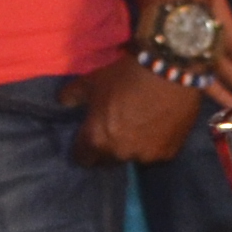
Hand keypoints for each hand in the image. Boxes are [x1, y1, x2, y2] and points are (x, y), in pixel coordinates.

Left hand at [65, 59, 203, 168]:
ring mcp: (146, 156)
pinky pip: (156, 153)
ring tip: (140, 125)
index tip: (88, 137)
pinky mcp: (168, 153)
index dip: (83, 148)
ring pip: (133, 158)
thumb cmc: (125, 75)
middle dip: (107, 149)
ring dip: (133, 147)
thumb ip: (73, 95)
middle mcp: (119, 154)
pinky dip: (155, 143)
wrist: (169, 69)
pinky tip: (158, 125)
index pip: (82, 158)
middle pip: (107, 161)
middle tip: (114, 129)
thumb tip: (62, 102)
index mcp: (96, 140)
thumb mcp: (93, 81)